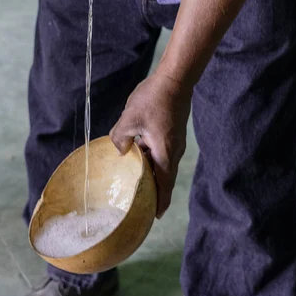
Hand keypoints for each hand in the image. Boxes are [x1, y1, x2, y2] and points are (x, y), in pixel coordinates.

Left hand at [110, 69, 191, 217]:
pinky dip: (151, 159)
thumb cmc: (154, 98)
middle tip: (140, 204)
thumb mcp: (130, 118)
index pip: (164, 186)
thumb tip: (119, 150)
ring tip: (135, 181)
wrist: (175, 78)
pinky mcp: (173, 133)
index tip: (154, 217)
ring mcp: (175, 142)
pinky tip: (137, 154)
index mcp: (165, 153)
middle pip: (164, 179)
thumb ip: (121, 138)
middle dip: (154, 192)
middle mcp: (174, 151)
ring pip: (162, 165)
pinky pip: (162, 152)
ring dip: (151, 174)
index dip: (160, 203)